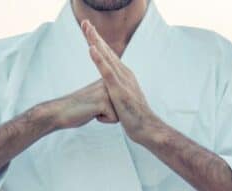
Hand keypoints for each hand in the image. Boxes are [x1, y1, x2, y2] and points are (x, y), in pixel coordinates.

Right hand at [36, 79, 117, 129]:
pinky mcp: (104, 103)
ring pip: (120, 113)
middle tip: (94, 105)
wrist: (61, 111)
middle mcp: (109, 82)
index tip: (99, 101)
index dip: (112, 104)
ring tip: (93, 108)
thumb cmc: (80, 105)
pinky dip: (103, 120)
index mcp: (108, 78)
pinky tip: (91, 113)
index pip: (122, 97)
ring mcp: (106, 92)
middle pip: (123, 106)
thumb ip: (110, 90)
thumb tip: (123, 92)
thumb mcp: (98, 93)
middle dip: (110, 111)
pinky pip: (114, 119)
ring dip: (107, 116)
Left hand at [81, 19, 158, 143]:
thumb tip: (109, 93)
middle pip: (107, 51)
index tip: (89, 30)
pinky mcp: (119, 90)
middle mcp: (124, 73)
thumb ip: (116, 92)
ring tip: (87, 29)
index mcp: (124, 75)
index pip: (109, 55)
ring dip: (96, 42)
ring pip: (107, 57)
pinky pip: (107, 72)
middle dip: (95, 36)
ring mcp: (122, 80)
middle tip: (85, 22)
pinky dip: (99, 59)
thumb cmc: (135, 117)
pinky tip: (91, 49)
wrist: (146, 128)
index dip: (98, 42)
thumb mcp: (123, 101)